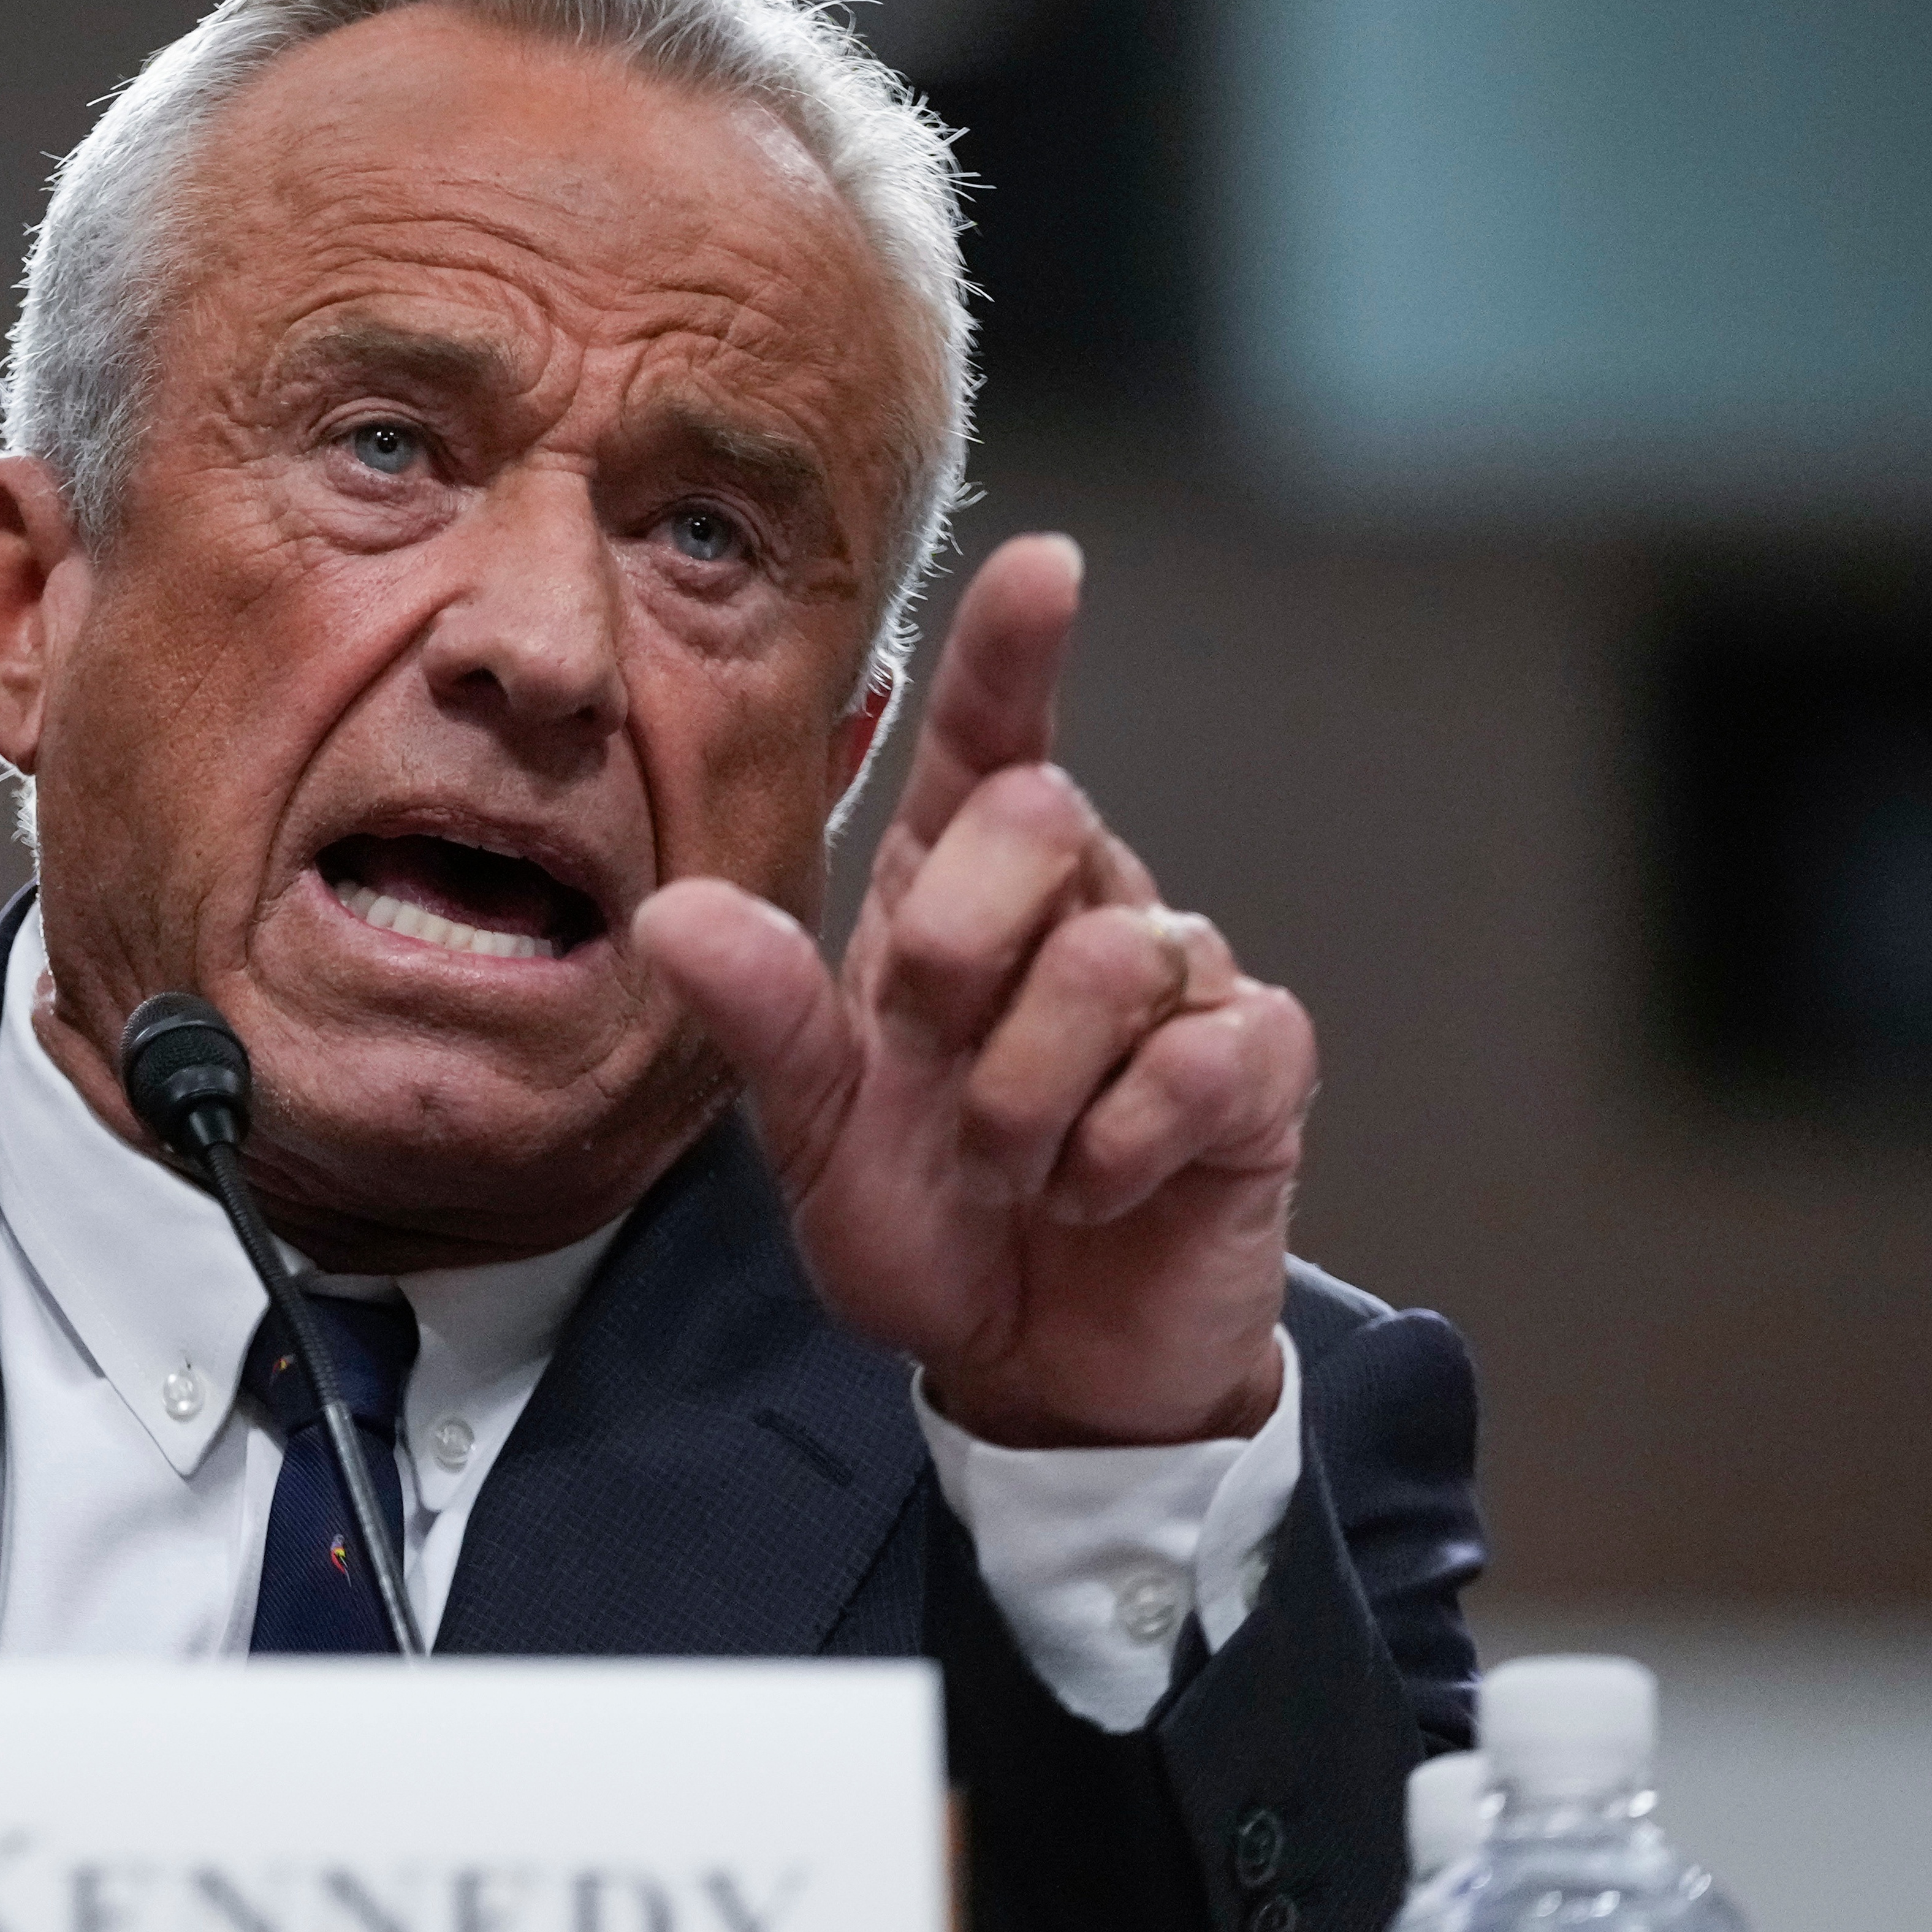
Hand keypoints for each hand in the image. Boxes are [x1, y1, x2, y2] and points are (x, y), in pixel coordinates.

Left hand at [636, 534, 1309, 1445]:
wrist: (1037, 1365)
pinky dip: (1118, 1144)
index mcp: (958, 895)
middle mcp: (1075, 907)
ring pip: (1111, 952)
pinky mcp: (1257, 1065)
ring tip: (1013, 1166)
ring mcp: (1180, 980)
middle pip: (1041, 815)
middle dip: (960, 950)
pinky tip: (1094, 1190)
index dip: (1014, 651)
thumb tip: (674, 914)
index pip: (993, 740)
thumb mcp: (818, 1134)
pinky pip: (1199, 1056)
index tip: (1044, 565)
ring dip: (1028, 1089)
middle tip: (935, 1065)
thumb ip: (760, 1020)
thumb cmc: (934, 1222)